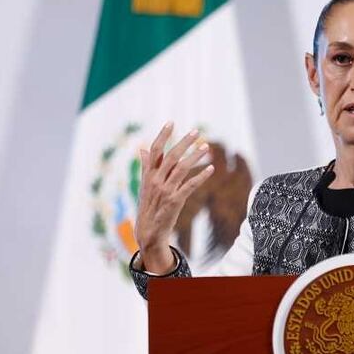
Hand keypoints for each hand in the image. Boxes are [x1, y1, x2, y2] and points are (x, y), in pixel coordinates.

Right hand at [135, 122, 213, 272]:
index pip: (154, 150)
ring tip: (207, 147)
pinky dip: (201, 176)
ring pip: (182, 168)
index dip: (162, 135)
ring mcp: (165, 190)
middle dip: (184, 142)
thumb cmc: (149, 205)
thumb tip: (142, 148)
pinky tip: (211, 169)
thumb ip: (146, 166)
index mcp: (147, 174)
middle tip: (196, 132)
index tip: (171, 122)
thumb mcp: (145, 185)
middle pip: (171, 156)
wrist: (149, 231)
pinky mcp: (175, 201)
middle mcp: (155, 180)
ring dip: (196, 156)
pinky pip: (190, 185)